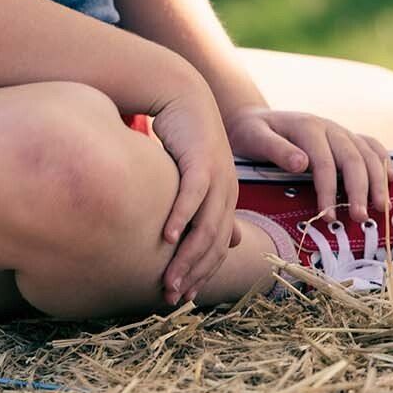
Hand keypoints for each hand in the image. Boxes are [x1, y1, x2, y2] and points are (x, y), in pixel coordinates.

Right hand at [150, 82, 242, 307]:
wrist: (184, 95)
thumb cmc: (184, 137)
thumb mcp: (195, 175)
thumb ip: (200, 206)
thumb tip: (213, 239)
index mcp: (225, 198)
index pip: (217, 245)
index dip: (203, 272)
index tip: (185, 296)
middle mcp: (227, 192)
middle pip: (213, 243)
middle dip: (194, 274)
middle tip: (173, 298)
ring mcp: (217, 177)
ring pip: (205, 227)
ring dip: (187, 257)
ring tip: (169, 279)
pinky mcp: (201, 161)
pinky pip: (192, 196)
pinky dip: (180, 218)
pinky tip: (166, 238)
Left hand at [224, 105, 391, 222]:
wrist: (254, 119)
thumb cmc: (251, 133)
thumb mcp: (253, 137)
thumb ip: (275, 149)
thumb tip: (302, 163)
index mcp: (306, 127)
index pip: (323, 162)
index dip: (328, 190)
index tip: (328, 217)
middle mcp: (328, 127)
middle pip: (352, 159)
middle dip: (360, 190)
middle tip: (360, 218)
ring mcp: (340, 131)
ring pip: (367, 154)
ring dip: (378, 180)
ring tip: (382, 209)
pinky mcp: (345, 137)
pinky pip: (371, 146)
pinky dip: (383, 161)